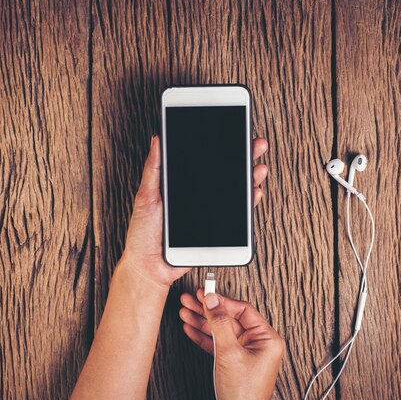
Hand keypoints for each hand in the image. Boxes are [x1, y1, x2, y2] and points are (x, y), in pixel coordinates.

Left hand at [120, 135, 269, 288]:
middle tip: (255, 144)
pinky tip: (253, 192)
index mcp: (182, 185)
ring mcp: (209, 212)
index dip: (221, 147)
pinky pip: (237, 214)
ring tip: (258, 168)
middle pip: (226, 172)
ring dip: (251, 178)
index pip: (206, 161)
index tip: (233, 133)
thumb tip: (158, 141)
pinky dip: (249, 202)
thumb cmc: (142, 234)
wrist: (149, 266)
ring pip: (235, 191)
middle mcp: (198, 196)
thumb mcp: (145, 197)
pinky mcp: (216, 228)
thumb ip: (153, 170)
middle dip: (244, 157)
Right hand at [180, 290, 284, 399]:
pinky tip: (191, 327)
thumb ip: (220, 324)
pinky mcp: (233, 361)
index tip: (207, 293)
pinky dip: (204, 336)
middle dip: (208, 310)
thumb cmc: (243, 394)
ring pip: (221, 330)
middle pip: (229, 318)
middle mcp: (258, 344)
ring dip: (202, 321)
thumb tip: (214, 301)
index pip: (243, 310)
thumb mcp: (230, 353)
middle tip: (192, 299)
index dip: (222, 301)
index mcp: (267, 339)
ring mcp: (245, 353)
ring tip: (186, 311)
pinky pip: (217, 343)